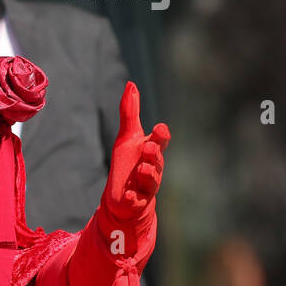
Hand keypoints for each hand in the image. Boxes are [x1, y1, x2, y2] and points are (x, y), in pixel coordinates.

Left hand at [104, 82, 169, 222]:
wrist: (124, 197)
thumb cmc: (128, 163)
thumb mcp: (127, 137)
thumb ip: (130, 112)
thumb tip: (131, 84)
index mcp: (151, 151)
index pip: (160, 141)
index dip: (161, 136)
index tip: (159, 128)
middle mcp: (152, 168)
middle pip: (157, 160)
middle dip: (154, 154)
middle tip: (147, 147)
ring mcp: (146, 187)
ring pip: (151, 181)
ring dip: (147, 174)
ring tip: (141, 169)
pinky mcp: (136, 202)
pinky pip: (136, 201)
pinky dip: (133, 198)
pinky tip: (129, 196)